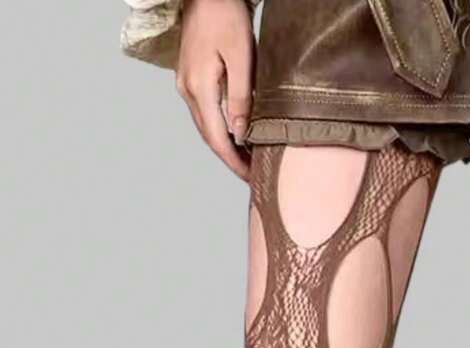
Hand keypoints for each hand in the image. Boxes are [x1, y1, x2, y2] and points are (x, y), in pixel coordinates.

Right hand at [176, 0, 254, 180]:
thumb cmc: (226, 17)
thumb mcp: (241, 57)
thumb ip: (241, 97)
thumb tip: (242, 134)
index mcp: (199, 88)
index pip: (217, 138)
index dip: (234, 162)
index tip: (251, 177)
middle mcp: (187, 90)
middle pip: (209, 137)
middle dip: (231, 159)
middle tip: (253, 174)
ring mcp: (185, 84)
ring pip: (206, 126)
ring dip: (225, 145)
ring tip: (247, 159)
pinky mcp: (190, 77)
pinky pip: (204, 112)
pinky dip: (220, 128)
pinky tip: (235, 133)